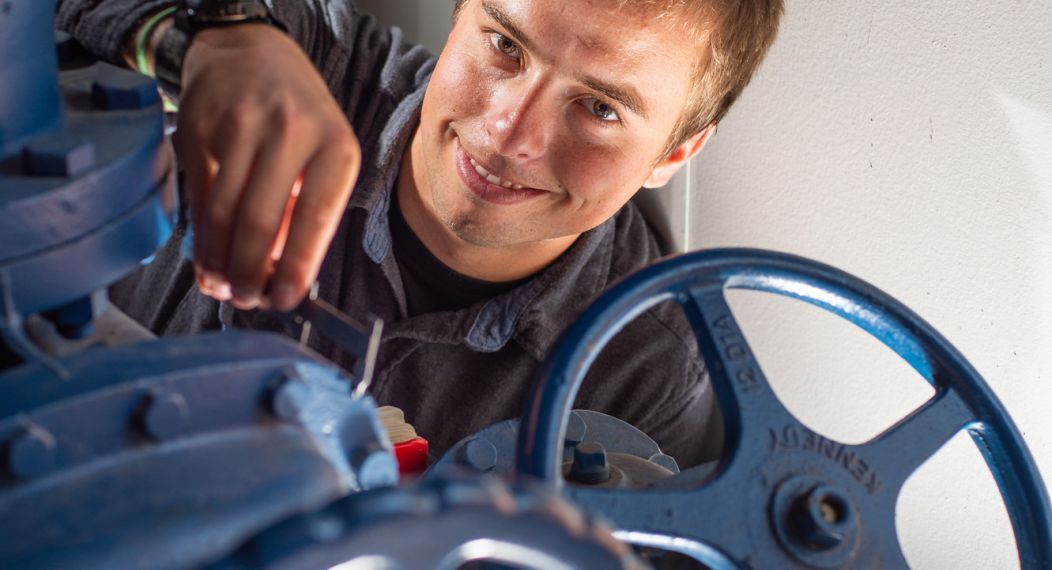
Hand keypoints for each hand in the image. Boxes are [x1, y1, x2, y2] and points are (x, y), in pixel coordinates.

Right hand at [175, 24, 359, 310]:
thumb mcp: (324, 154)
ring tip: (226, 288)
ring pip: (223, 215)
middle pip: (260, 222)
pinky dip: (200, 239)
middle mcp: (288, 133)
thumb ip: (307, 211)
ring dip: (221, 263)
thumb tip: (284, 276)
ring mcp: (239, 128)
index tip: (285, 301)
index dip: (297, 268)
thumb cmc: (297, 115)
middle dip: (251, 273)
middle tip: (248, 300)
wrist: (249, 51)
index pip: (315, 218)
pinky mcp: (198, 129)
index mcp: (334, 144)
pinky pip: (197, 199)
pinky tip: (206, 261)